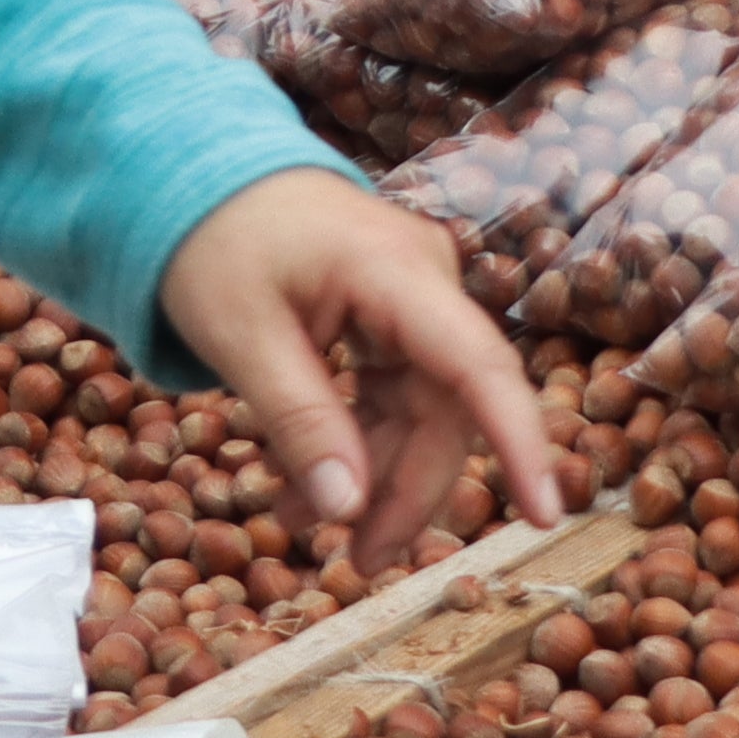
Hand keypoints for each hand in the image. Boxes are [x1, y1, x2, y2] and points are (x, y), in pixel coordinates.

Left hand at [159, 167, 565, 558]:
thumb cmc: (211, 242)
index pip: (478, 365)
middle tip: (357, 561)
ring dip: (373, 475)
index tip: (544, 516)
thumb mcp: (241, 337)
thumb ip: (300, 421)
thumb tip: (351, 511)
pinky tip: (304, 485)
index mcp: (395, 270)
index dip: (519, 443)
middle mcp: (424, 279)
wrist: (194, 176)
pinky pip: (395, 394)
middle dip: (406, 490)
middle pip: (448, 407)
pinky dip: (356, 442)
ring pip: (422, 410)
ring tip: (301, 525)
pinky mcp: (394, 316)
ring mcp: (413, 297)